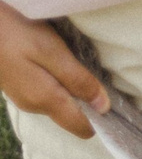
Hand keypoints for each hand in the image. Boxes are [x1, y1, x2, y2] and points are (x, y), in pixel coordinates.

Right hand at [0, 0, 108, 137]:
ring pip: (58, 103)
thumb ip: (78, 80)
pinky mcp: (15, 84)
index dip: (102, 119)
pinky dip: (56, 81)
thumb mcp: (51, 51)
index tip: (114, 101)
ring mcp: (21, 96)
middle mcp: (33, 105)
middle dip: (87, 101)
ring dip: (71, 89)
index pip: (83, 129)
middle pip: (72, 116)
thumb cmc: (12, 29)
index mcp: (45, 100)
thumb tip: (104, 107)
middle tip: (92, 73)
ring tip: (71, 63)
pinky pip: (45, 91)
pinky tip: (53, 61)